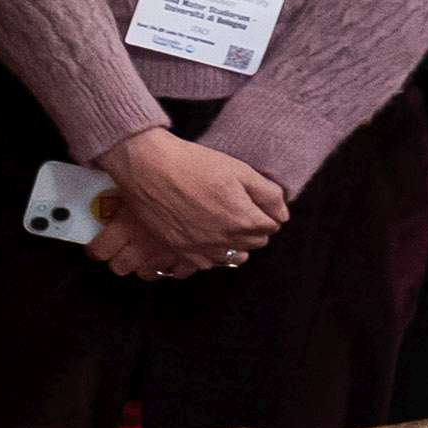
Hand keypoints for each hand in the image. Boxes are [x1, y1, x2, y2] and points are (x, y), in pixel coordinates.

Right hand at [96, 126, 289, 279]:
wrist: (147, 168)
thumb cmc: (193, 164)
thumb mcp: (239, 170)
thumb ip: (269, 194)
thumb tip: (281, 214)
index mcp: (244, 221)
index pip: (271, 226)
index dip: (264, 212)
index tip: (251, 200)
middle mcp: (225, 242)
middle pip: (253, 244)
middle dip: (250, 228)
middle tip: (235, 208)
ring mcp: (200, 250)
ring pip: (230, 257)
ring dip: (230, 243)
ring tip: (218, 223)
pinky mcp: (178, 252)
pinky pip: (203, 263)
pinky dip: (206, 253)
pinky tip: (199, 235)